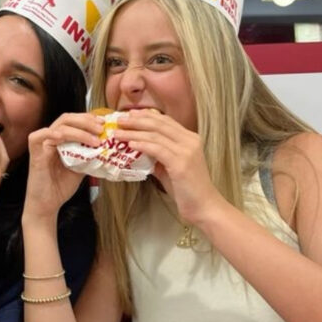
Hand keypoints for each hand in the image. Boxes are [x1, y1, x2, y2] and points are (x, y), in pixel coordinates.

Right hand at [24, 111, 103, 221]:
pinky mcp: (34, 154)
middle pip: (67, 119)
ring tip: (95, 139)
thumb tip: (108, 147)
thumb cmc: (61, 186)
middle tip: (101, 129)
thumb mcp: (82, 168)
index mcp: (62, 140)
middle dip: (86, 121)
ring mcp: (42, 145)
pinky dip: (50, 133)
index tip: (104, 123)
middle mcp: (51, 139)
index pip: (74, 121)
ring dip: (79, 131)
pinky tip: (63, 136)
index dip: (89, 119)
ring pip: (59, 127)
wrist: (48, 204)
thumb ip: (90, 155)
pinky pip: (37, 137)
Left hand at [113, 109, 221, 225]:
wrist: (204, 206)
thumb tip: (139, 149)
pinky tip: (130, 144)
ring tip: (117, 133)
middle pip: (159, 124)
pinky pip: (157, 149)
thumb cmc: (186, 190)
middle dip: (137, 120)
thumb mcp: (171, 167)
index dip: (146, 115)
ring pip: (155, 135)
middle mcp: (190, 141)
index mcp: (190, 139)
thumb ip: (158, 156)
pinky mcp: (181, 164)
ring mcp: (186, 151)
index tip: (129, 114)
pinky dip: (142, 145)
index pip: (166, 121)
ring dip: (134, 132)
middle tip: (119, 119)